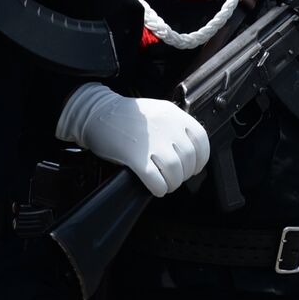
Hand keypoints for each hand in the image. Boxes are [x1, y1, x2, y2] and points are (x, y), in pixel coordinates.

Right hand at [56, 84, 209, 196]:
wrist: (96, 112)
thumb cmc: (125, 115)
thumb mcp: (157, 111)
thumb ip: (174, 126)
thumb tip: (188, 151)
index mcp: (173, 114)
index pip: (201, 139)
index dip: (201, 158)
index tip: (195, 166)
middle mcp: (166, 127)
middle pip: (189, 158)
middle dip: (185, 174)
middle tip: (176, 177)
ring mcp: (151, 141)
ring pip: (175, 171)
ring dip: (173, 183)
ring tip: (167, 184)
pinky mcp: (135, 156)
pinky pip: (156, 179)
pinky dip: (159, 188)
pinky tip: (156, 188)